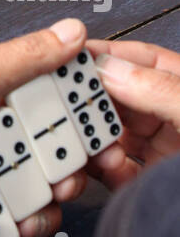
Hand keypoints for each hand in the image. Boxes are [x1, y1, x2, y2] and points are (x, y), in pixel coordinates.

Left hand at [0, 18, 97, 236]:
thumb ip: (24, 56)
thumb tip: (70, 30)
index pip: (38, 109)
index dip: (68, 128)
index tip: (91, 143)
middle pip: (40, 160)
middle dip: (59, 178)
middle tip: (61, 187)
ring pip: (29, 202)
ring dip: (40, 216)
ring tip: (28, 222)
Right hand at [88, 38, 179, 190]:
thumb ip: (160, 90)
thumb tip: (113, 69)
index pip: (139, 60)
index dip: (106, 54)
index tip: (74, 56)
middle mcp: (171, 116)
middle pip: (119, 96)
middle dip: (93, 98)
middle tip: (67, 99)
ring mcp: (161, 150)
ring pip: (112, 133)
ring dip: (95, 134)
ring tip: (88, 136)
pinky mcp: (151, 182)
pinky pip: (115, 169)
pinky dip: (103, 166)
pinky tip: (104, 163)